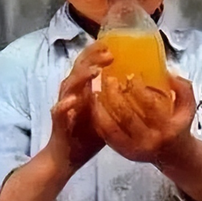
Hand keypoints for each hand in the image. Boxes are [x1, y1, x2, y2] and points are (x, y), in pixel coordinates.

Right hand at [47, 43, 113, 170]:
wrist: (68, 157)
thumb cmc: (89, 133)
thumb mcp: (108, 112)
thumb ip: (118, 98)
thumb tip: (142, 85)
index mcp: (84, 89)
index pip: (89, 63)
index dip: (97, 52)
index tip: (112, 43)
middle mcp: (73, 93)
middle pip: (78, 68)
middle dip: (92, 58)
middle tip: (109, 53)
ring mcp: (64, 106)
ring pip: (68, 85)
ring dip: (81, 77)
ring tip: (95, 72)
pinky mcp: (59, 122)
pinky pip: (59, 112)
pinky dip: (65, 106)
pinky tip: (73, 101)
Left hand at [92, 74, 196, 164]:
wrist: (174, 155)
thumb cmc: (179, 125)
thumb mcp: (189, 107)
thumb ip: (183, 88)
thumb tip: (169, 72)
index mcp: (168, 128)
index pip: (149, 105)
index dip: (138, 89)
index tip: (130, 75)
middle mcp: (150, 140)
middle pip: (127, 116)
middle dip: (115, 95)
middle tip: (108, 79)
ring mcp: (135, 148)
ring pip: (112, 126)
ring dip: (102, 107)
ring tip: (97, 89)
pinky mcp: (123, 152)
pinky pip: (106, 135)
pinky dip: (99, 120)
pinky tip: (95, 105)